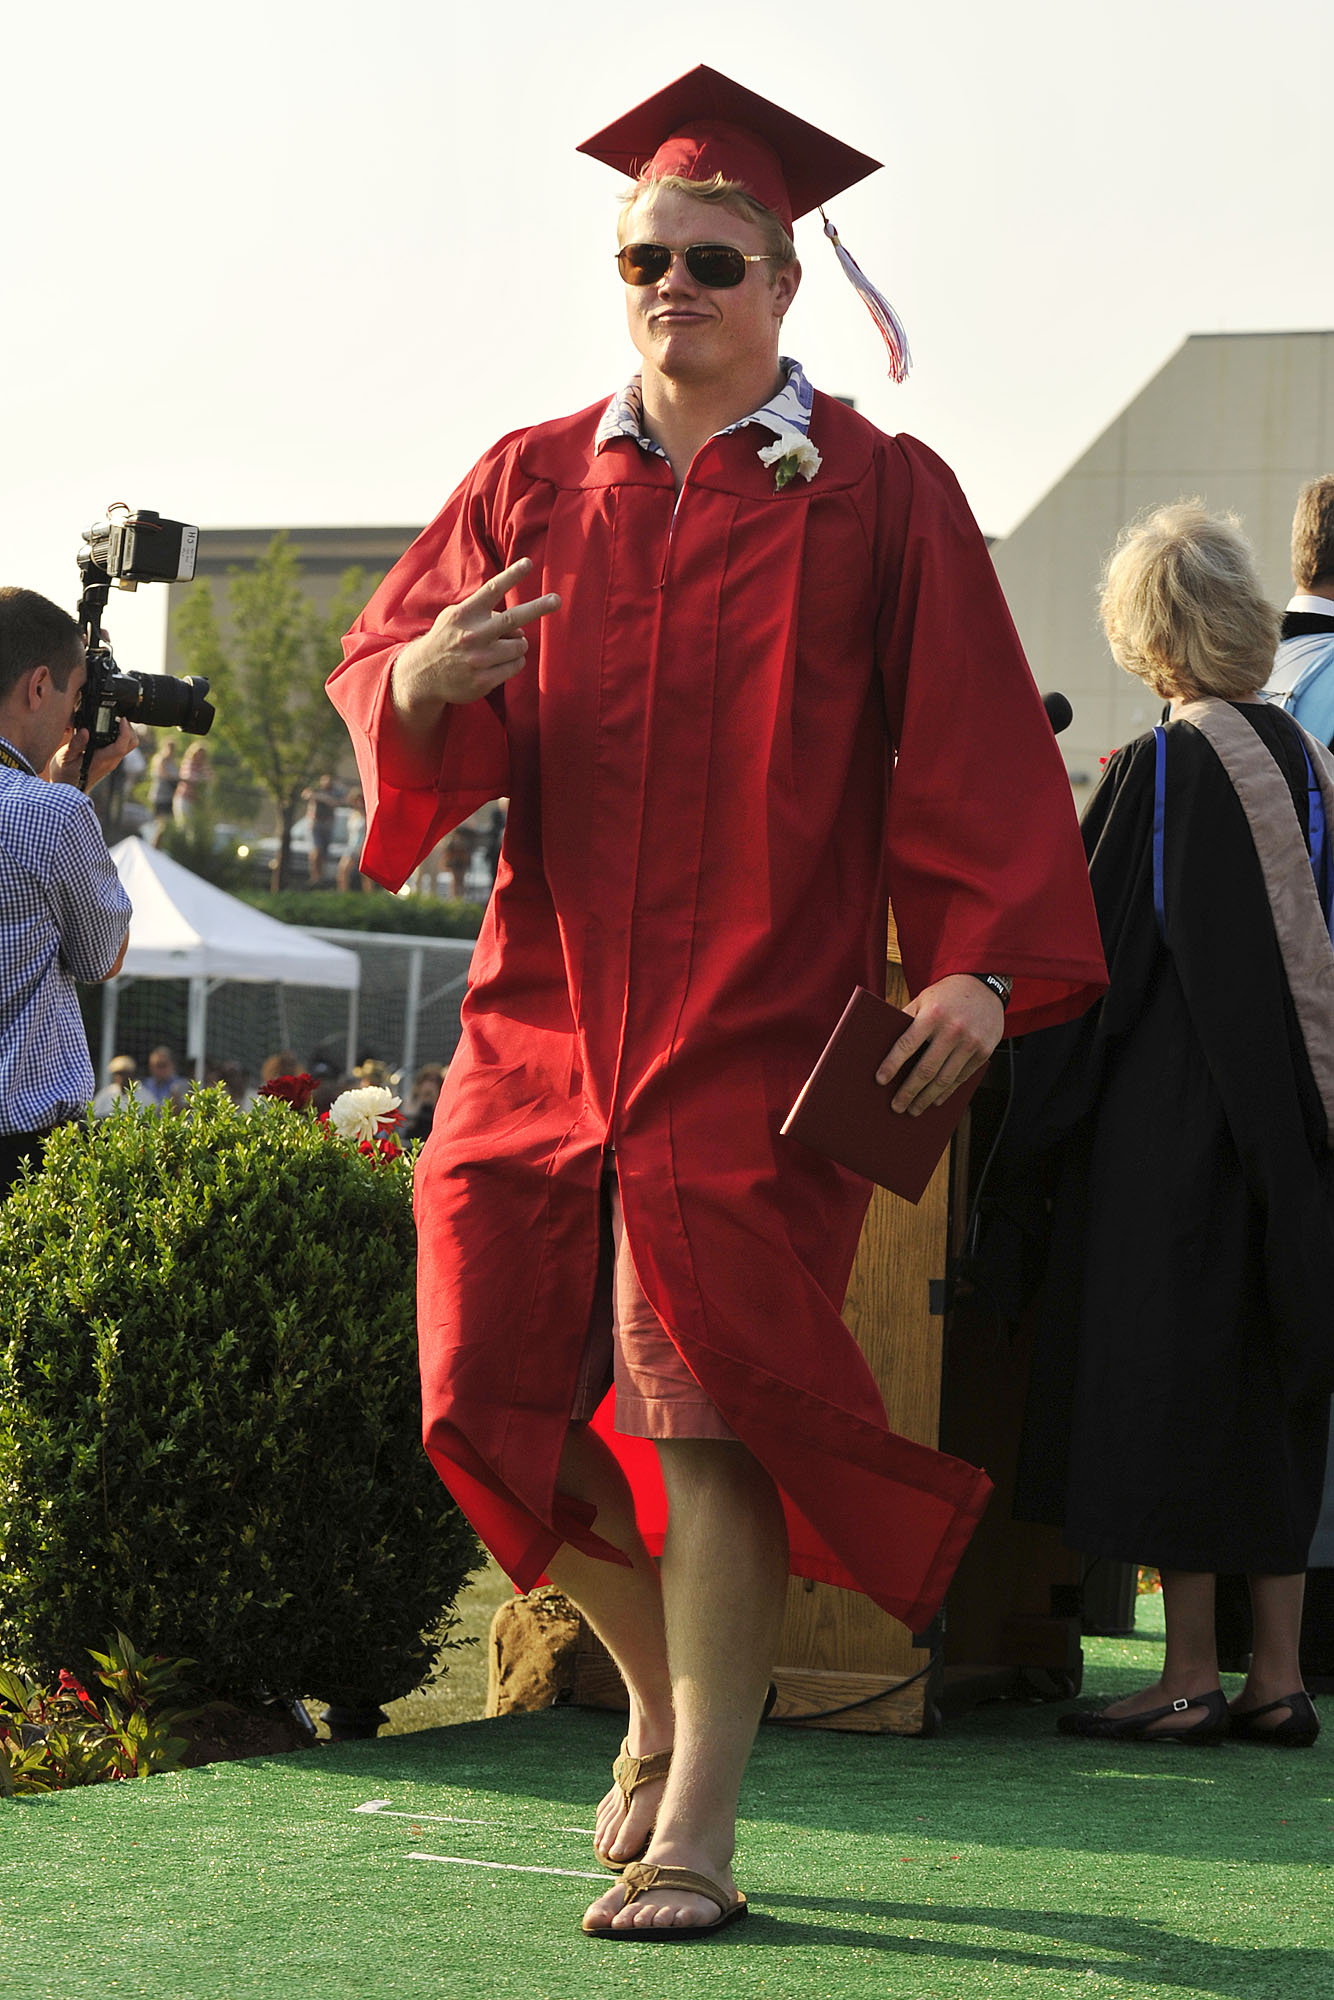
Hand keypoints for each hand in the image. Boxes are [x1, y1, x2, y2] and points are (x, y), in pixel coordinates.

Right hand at [48, 716, 136, 789]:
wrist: (67, 788)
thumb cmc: (64, 774)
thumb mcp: (64, 758)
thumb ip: (75, 745)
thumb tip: (85, 731)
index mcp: (101, 760)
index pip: (121, 746)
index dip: (125, 731)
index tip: (121, 719)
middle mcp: (110, 762)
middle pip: (131, 744)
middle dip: (129, 729)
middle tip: (118, 718)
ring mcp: (112, 762)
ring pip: (128, 746)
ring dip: (126, 732)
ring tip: (114, 721)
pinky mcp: (110, 761)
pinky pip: (121, 747)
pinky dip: (120, 736)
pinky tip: (108, 729)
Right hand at [392, 558, 560, 713]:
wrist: (422, 674)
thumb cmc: (446, 640)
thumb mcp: (456, 618)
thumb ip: (485, 614)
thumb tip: (521, 625)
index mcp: (464, 615)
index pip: (491, 591)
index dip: (511, 575)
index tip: (528, 563)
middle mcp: (472, 635)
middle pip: (513, 619)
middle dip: (538, 607)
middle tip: (557, 600)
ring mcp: (478, 659)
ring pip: (519, 646)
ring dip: (518, 645)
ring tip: (501, 648)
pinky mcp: (484, 680)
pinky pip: (516, 666)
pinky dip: (514, 662)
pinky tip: (497, 664)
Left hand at [875, 973, 1004, 1116]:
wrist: (984, 984)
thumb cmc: (946, 995)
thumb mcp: (923, 1000)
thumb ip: (906, 1021)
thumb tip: (883, 1048)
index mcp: (933, 1015)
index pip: (907, 1045)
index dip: (892, 1065)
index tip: (880, 1080)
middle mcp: (953, 1029)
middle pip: (926, 1069)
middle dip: (908, 1091)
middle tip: (896, 1106)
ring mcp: (971, 1042)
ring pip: (945, 1079)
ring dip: (926, 1098)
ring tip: (914, 1109)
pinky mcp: (984, 1051)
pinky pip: (962, 1077)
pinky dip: (947, 1091)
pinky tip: (935, 1099)